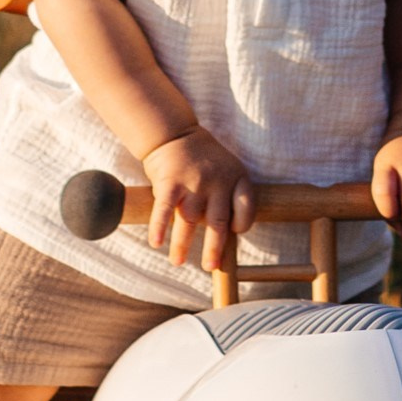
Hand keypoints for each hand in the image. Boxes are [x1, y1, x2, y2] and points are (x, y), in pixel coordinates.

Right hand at [142, 129, 254, 272]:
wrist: (175, 134)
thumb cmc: (204, 160)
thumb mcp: (227, 170)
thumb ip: (228, 198)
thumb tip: (223, 238)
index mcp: (237, 178)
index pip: (246, 208)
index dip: (242, 224)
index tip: (233, 233)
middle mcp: (218, 181)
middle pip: (218, 222)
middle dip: (213, 249)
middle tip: (209, 266)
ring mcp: (194, 182)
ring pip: (189, 221)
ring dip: (181, 245)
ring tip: (177, 261)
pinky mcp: (170, 181)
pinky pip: (165, 209)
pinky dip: (159, 227)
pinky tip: (155, 242)